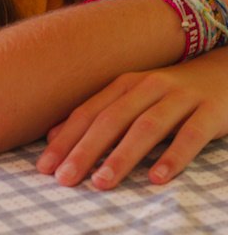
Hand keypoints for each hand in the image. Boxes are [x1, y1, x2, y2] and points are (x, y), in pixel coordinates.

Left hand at [36, 47, 227, 188]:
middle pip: (112, 119)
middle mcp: (149, 86)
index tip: (44, 166)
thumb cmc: (170, 92)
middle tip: (64, 178)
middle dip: (85, 149)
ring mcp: (180, 97)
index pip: (90, 111)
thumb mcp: (132, 96)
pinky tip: (158, 178)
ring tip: (102, 182)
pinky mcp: (209, 112)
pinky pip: (191, 135)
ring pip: (147, 126)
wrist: (223, 71)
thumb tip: (55, 135)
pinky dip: (174, 156)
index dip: (66, 138)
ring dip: (123, 155)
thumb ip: (98, 112)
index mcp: (126, 83)